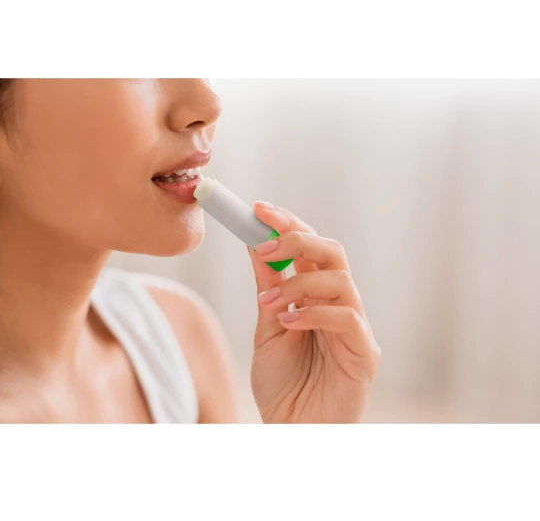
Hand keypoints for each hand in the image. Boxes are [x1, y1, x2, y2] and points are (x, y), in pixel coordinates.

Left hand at [247, 201, 380, 422]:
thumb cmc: (282, 383)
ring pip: (339, 280)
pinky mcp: (365, 352)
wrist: (291, 430)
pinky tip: (288, 322)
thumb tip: (255, 244)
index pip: (309, 248)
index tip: (258, 209)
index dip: (288, 224)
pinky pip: (346, 318)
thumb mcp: (267, 328)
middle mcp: (339, 303)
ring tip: (267, 301)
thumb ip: (268, 287)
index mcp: (315, 295)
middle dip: (297, 240)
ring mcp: (355, 326)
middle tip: (265, 245)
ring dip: (298, 282)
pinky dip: (313, 313)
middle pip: (332, 252)